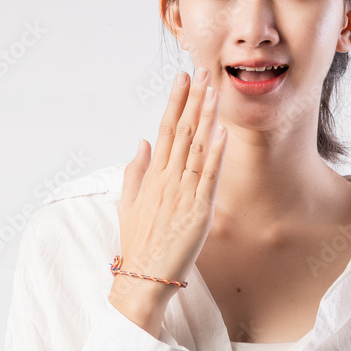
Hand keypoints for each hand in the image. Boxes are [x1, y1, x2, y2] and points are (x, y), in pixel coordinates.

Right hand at [111, 68, 227, 305]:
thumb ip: (135, 171)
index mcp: (152, 177)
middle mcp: (166, 180)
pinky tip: (222, 132)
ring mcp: (182, 195)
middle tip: (203, 71)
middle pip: (182, 131)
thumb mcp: (128, 204)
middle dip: (193, 99)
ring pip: (196, 148)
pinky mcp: (199, 212)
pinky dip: (216, 154)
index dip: (175, 102)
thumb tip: (141, 142)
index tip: (182, 78)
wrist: (143, 279)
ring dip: (206, 117)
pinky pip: (209, 178)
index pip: (165, 130)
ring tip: (214, 90)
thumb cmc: (138, 244)